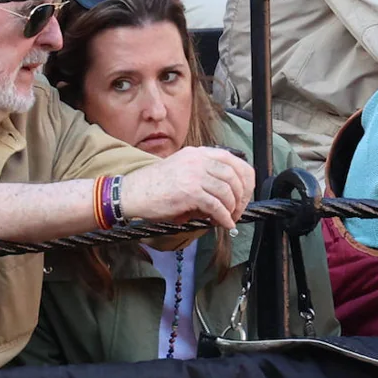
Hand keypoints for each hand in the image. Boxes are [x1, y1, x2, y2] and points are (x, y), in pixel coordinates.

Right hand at [120, 146, 254, 228]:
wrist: (131, 192)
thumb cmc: (155, 185)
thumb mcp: (183, 170)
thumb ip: (205, 175)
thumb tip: (228, 195)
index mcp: (199, 153)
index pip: (234, 161)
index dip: (245, 179)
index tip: (246, 194)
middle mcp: (199, 160)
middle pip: (235, 176)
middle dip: (242, 196)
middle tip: (239, 209)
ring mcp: (194, 174)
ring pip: (227, 191)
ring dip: (233, 208)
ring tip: (230, 218)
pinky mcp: (189, 192)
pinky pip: (216, 206)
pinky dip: (224, 217)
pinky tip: (225, 224)